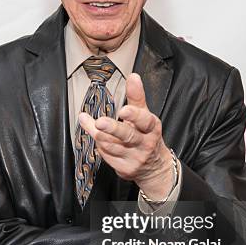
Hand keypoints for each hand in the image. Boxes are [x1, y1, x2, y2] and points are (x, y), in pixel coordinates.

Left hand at [78, 73, 173, 199]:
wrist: (154, 168)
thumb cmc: (147, 137)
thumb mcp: (146, 117)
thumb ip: (137, 98)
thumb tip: (133, 76)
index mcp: (151, 128)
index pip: (145, 121)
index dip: (134, 116)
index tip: (124, 110)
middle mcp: (144, 144)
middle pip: (127, 136)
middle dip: (113, 129)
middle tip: (100, 122)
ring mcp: (135, 158)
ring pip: (113, 146)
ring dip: (99, 135)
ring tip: (91, 123)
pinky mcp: (125, 168)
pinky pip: (107, 155)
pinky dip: (100, 145)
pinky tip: (97, 137)